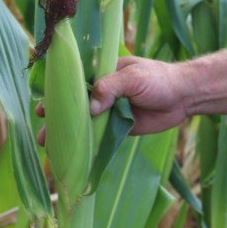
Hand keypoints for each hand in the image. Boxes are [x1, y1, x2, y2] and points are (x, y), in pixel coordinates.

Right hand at [36, 56, 192, 141]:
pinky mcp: (119, 128)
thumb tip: (91, 107)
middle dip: (58, 117)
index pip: (75, 83)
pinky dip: (87, 145)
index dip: (59, 94)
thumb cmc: (158, 79)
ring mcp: (110, 111)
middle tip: (43, 129)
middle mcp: (103, 92)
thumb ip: (111, 88)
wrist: (184, 96)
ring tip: (49, 144)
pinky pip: (100, 136)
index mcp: (103, 73)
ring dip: (69, 133)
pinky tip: (74, 154)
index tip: (44, 105)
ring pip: (85, 123)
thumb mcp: (133, 77)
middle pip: (76, 105)